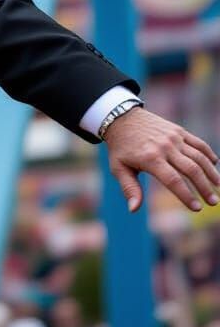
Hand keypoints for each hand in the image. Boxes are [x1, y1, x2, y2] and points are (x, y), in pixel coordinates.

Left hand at [104, 108, 219, 213]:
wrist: (121, 117)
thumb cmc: (120, 147)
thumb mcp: (118, 167)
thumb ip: (129, 188)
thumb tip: (133, 209)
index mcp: (150, 158)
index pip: (173, 180)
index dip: (186, 195)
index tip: (196, 208)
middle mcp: (164, 147)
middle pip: (191, 170)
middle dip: (204, 188)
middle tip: (213, 202)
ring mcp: (173, 137)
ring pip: (199, 157)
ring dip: (211, 173)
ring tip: (218, 187)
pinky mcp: (178, 131)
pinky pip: (198, 143)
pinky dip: (208, 154)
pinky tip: (214, 165)